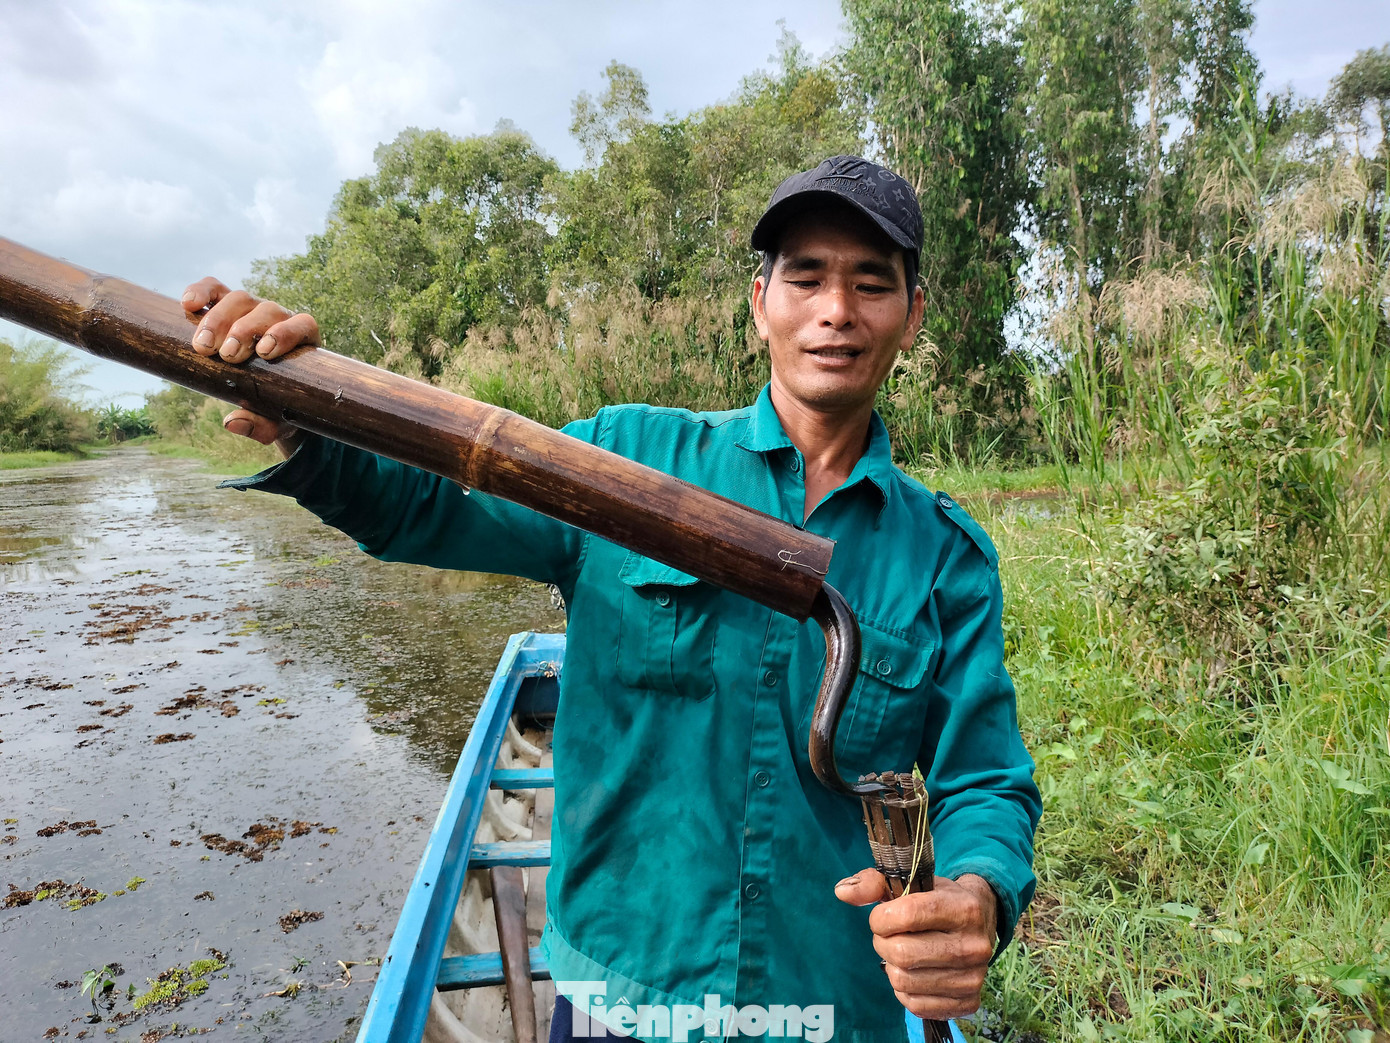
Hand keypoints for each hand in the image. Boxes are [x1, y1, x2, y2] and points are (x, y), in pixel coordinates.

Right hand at [181, 278, 318, 455]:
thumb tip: (231, 423)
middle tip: (227, 356)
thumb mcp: (274, 421)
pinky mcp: (225, 302)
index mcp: (302, 341)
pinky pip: (214, 288)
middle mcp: (279, 318)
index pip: (302, 325)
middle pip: (265, 310)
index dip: (286, 334)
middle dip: (245, 332)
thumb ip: (261, 426)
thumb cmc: (275, 404)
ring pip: (238, 299)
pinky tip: (187, 303)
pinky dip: (201, 291)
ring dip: (219, 320)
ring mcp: (252, 307)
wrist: (261, 389)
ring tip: (203, 346)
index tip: (264, 353)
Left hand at [835, 870, 997, 1020]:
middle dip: (882, 943)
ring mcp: (974, 977)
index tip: (880, 917)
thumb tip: (841, 892)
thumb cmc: (938, 898)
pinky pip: (915, 1005)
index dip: (880, 918)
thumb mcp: (912, 881)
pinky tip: (912, 972)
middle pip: (901, 953)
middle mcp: (974, 945)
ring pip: (904, 981)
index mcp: (964, 908)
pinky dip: (904, 990)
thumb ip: (873, 883)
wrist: (981, 920)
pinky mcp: (968, 1001)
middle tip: (887, 936)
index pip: (906, 915)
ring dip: (891, 966)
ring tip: (900, 952)